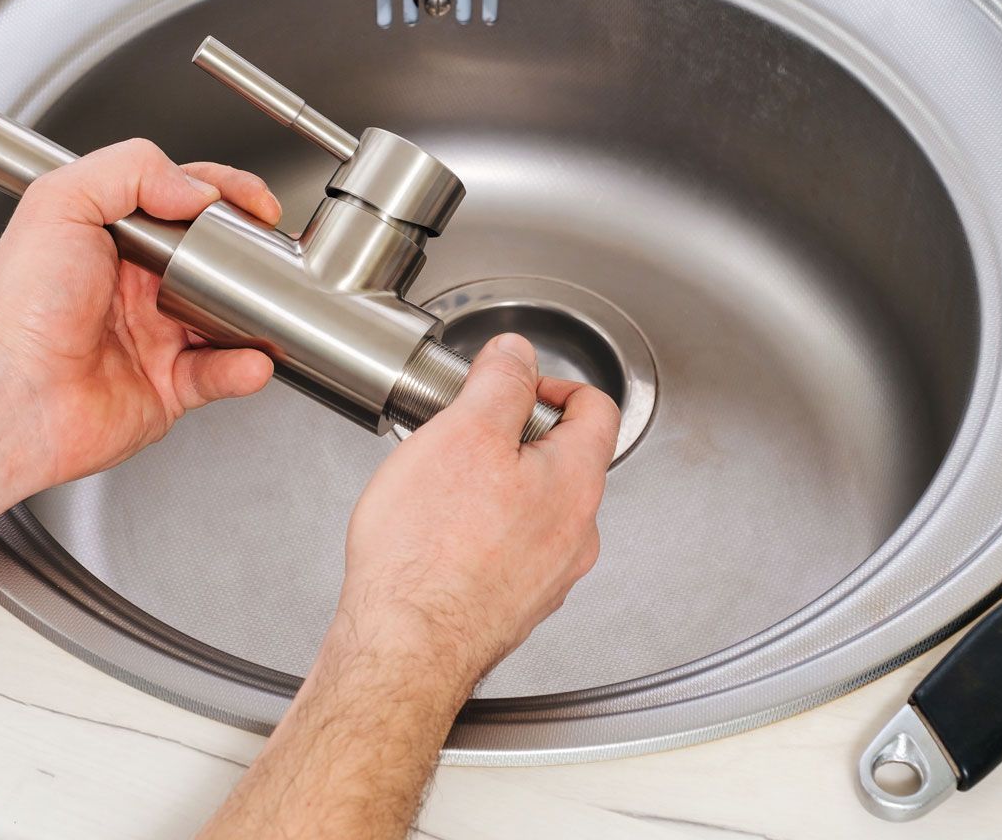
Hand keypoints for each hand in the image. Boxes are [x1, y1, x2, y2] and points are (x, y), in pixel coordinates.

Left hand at [0, 139, 281, 485]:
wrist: (7, 393)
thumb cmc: (17, 306)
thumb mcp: (61, 200)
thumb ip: (132, 170)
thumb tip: (197, 188)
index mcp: (113, 238)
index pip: (184, 201)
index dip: (225, 196)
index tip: (257, 203)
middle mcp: (135, 286)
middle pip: (215, 259)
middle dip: (249, 255)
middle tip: (267, 255)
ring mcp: (153, 338)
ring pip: (226, 319)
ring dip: (255, 314)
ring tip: (270, 309)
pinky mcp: (165, 389)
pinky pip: (218, 375)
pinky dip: (242, 369)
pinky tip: (250, 360)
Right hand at [333, 334, 619, 693]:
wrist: (404, 648)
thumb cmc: (430, 553)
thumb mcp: (464, 433)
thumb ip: (501, 383)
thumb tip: (517, 353)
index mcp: (576, 484)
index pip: (597, 409)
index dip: (555, 382)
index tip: (515, 383)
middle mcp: (575, 535)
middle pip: (563, 459)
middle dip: (513, 436)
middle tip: (463, 433)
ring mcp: (547, 577)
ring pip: (533, 508)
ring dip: (495, 486)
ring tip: (441, 488)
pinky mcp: (513, 607)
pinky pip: (508, 551)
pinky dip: (480, 532)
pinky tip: (436, 536)